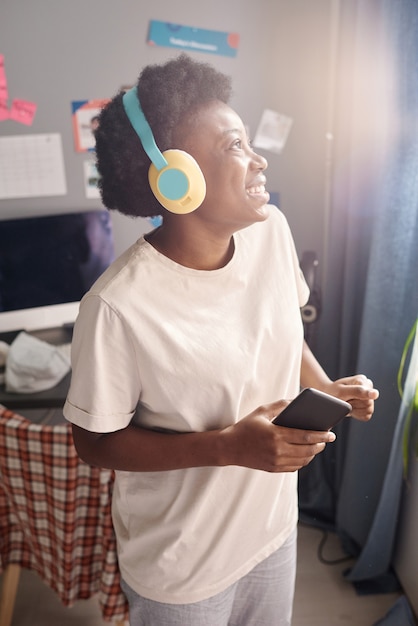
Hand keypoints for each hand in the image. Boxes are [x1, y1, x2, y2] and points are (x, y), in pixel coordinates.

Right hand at [221, 400, 335, 472]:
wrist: (229, 447)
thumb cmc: (246, 427)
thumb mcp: (261, 411)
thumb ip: (280, 405)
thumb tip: (297, 401)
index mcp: (275, 434)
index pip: (305, 436)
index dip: (321, 435)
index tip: (331, 432)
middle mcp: (277, 450)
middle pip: (307, 450)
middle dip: (321, 444)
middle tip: (328, 439)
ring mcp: (276, 461)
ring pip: (303, 460)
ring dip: (313, 453)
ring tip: (318, 445)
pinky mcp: (273, 469)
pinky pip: (295, 467)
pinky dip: (303, 461)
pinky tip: (306, 453)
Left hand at [324, 375, 378, 421]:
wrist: (328, 399)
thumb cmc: (333, 393)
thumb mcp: (342, 392)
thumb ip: (358, 391)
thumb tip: (376, 394)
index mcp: (362, 380)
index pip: (367, 395)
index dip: (355, 400)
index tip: (346, 397)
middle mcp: (368, 387)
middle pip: (368, 403)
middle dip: (354, 405)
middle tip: (345, 400)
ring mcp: (369, 397)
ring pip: (369, 410)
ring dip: (355, 410)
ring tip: (347, 404)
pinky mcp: (368, 407)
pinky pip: (367, 416)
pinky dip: (357, 415)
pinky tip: (351, 409)